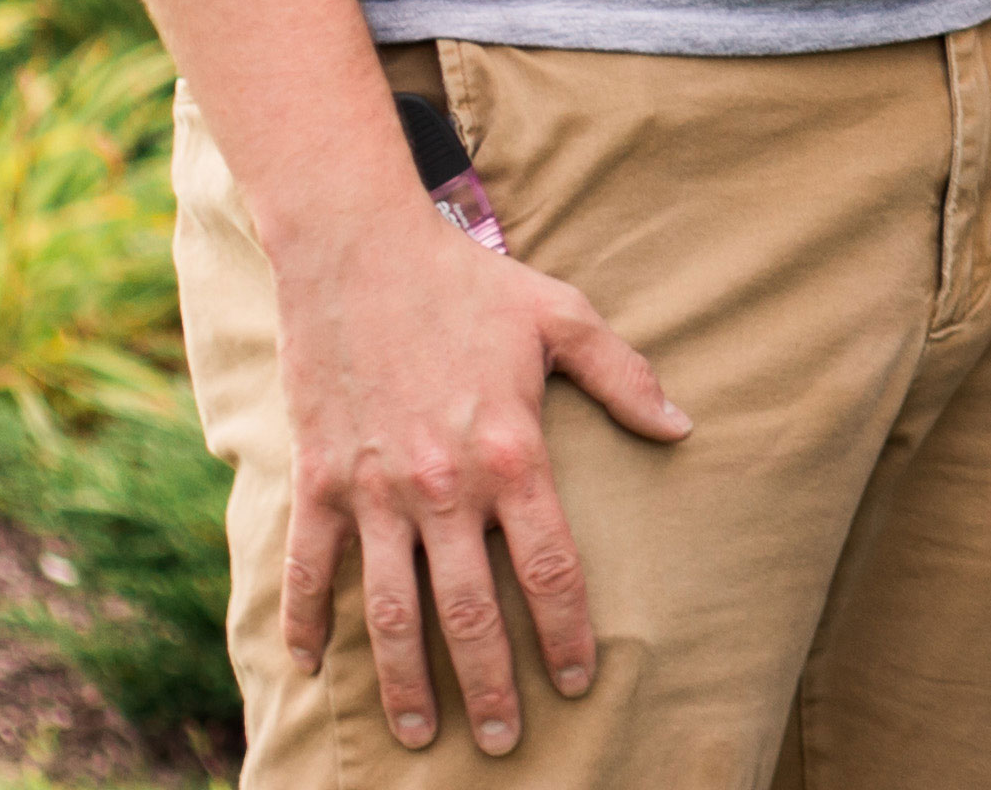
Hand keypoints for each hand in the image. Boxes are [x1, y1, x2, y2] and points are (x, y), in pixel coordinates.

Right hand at [270, 192, 688, 755]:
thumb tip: (683, 427)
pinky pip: (310, 569)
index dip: (566, 631)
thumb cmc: (470, 282)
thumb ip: (625, 377)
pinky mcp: (318, 480)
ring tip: (421, 734)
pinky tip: (311, 670)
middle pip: (469, 611)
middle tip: (506, 741)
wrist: (358, 250)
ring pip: (390, 610)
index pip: (550, 567)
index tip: (578, 681)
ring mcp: (372, 489)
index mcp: (512, 452)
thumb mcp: (563, 316)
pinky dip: (307, 623)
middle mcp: (442, 485)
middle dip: (489, 685)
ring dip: (405, 680)